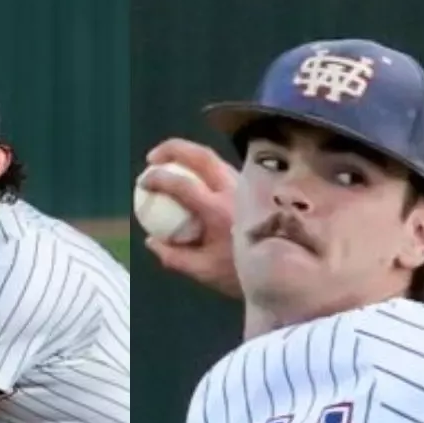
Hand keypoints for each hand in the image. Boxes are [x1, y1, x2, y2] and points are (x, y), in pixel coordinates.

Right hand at [140, 139, 239, 295]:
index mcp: (219, 211)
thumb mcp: (202, 271)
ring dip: (188, 154)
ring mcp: (245, 186)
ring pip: (214, 158)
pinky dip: (202, 166)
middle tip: (152, 158)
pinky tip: (192, 177)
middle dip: (172, 149)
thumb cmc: (241, 273)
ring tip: (169, 162)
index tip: (142, 182)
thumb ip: (173, 256)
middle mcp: (234, 191)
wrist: (281, 270)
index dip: (158, 179)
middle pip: (201, 155)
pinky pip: (222, 168)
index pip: (182, 185)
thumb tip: (150, 241)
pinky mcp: (253, 188)